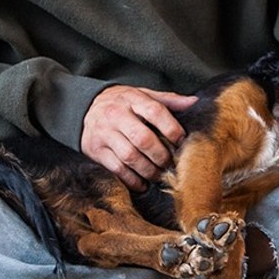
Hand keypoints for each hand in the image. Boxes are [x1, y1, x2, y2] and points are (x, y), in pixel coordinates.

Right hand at [81, 85, 196, 191]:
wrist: (84, 107)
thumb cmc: (122, 104)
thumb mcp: (143, 95)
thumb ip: (168, 101)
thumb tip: (195, 102)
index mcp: (132, 99)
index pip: (155, 111)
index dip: (172, 128)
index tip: (181, 141)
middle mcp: (116, 115)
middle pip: (143, 138)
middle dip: (161, 155)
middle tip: (170, 164)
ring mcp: (104, 133)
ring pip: (130, 157)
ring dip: (149, 170)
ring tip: (158, 175)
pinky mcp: (95, 150)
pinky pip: (116, 169)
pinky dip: (132, 180)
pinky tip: (142, 183)